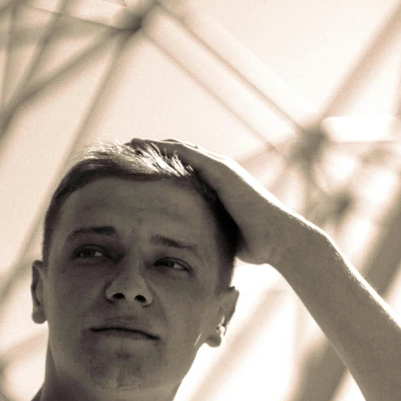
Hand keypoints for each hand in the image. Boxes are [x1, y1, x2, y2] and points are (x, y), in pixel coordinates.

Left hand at [131, 138, 327, 266]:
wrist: (279, 240)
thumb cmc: (254, 245)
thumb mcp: (219, 235)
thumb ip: (204, 234)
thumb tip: (186, 255)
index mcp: (214, 186)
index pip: (180, 171)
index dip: (156, 168)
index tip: (132, 172)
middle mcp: (216, 172)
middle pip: (176, 155)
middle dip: (150, 153)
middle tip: (121, 153)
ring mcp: (219, 168)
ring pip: (178, 149)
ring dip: (152, 146)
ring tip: (126, 145)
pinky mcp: (221, 169)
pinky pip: (186, 153)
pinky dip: (164, 148)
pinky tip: (142, 147)